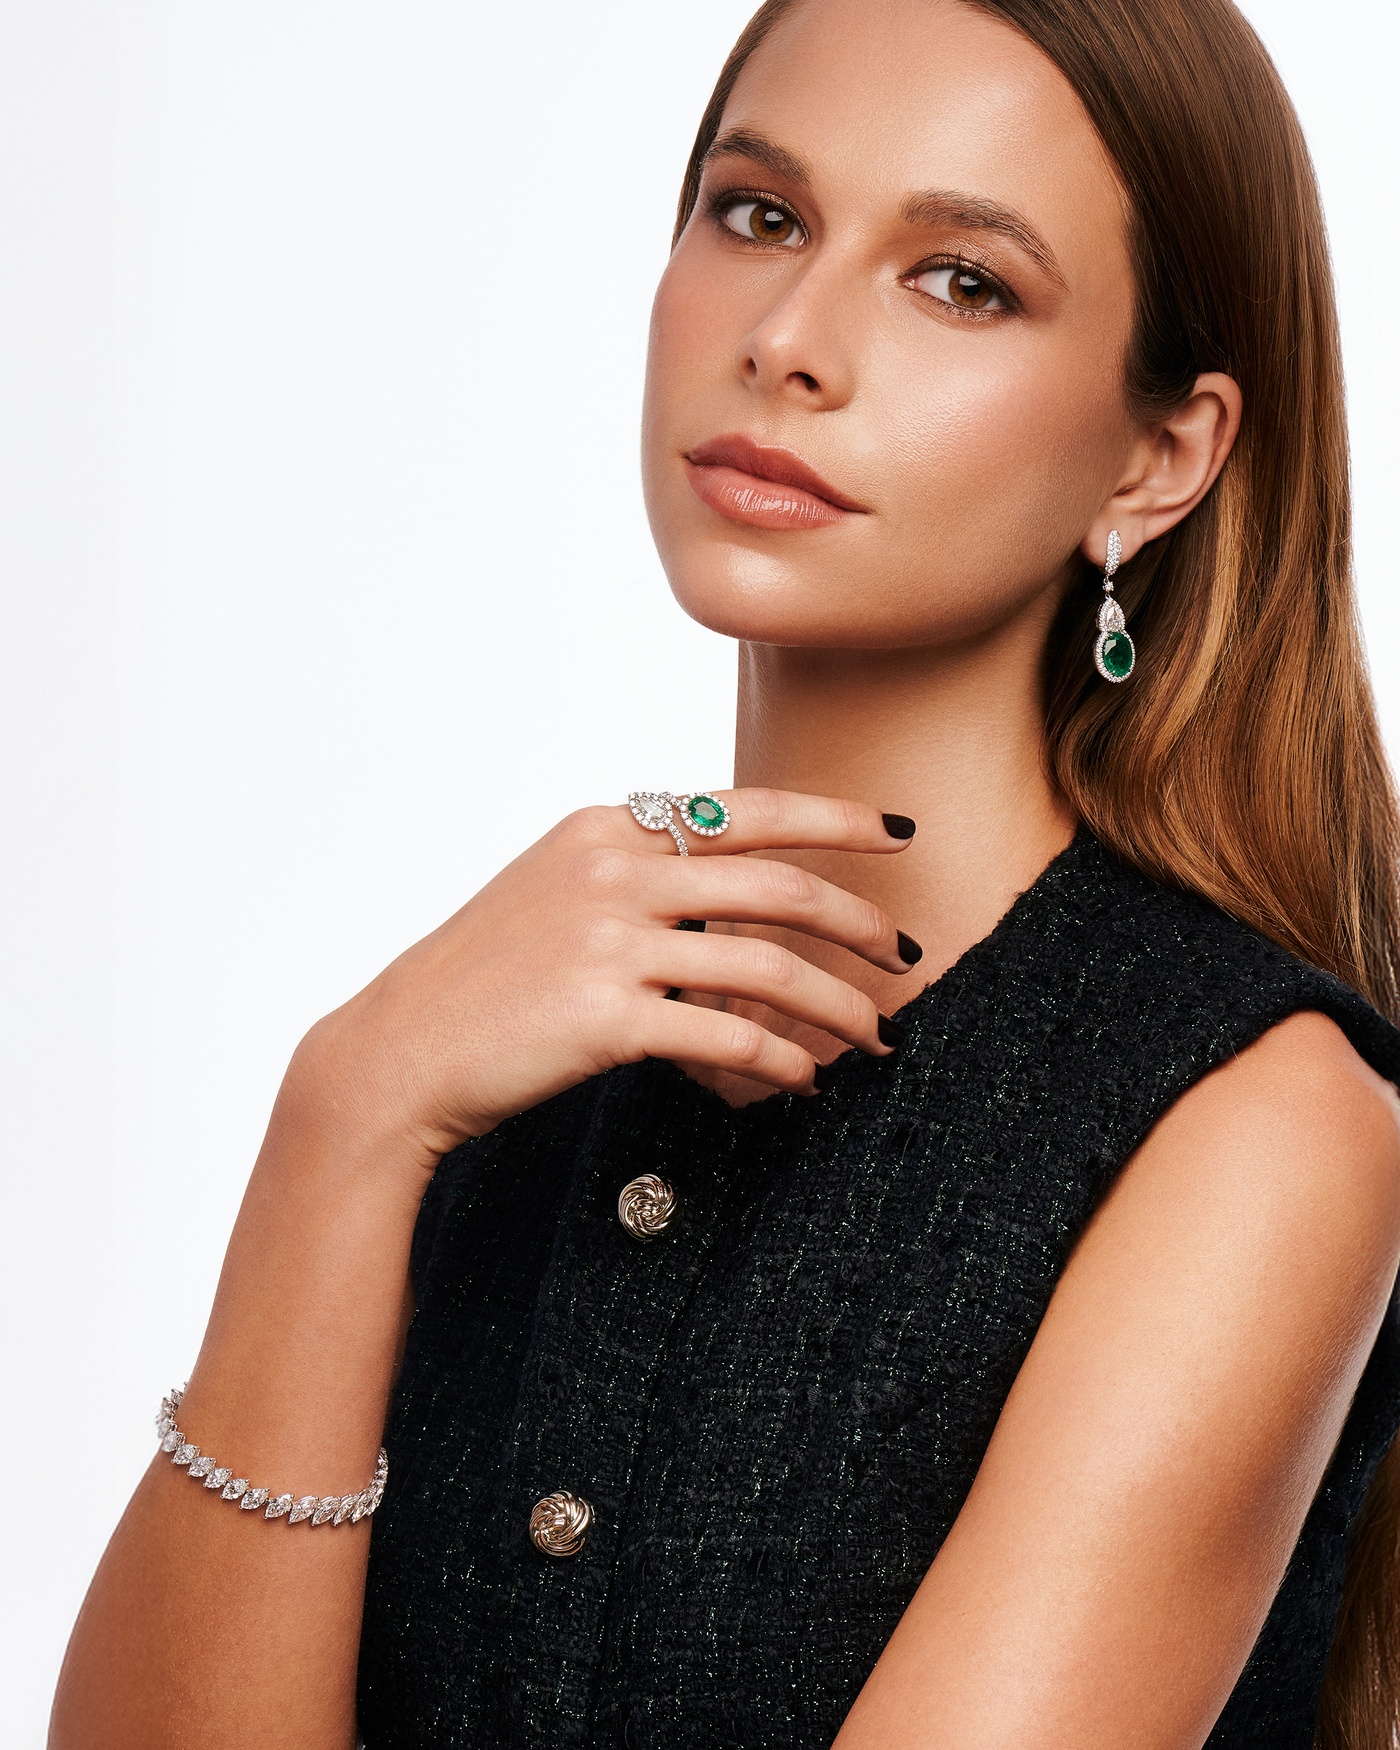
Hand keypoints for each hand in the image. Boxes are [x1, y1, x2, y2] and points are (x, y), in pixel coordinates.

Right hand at [290, 788, 919, 1169]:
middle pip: (777, 883)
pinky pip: (727, 1036)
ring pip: (767, 965)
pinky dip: (781, 1062)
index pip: (745, 809)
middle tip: (905, 954)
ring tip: (875, 1038)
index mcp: (604, 827)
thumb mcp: (552, 890)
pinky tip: (803, 1081)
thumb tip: (728, 883)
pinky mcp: (606, 1016)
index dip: (834, 818)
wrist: (401, 1051)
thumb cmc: (481, 980)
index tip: (896, 832)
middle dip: (859, 920)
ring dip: (838, 1005)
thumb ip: (634, 872)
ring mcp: (608, 942)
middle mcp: (612, 871)